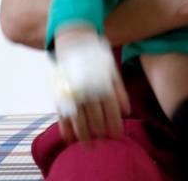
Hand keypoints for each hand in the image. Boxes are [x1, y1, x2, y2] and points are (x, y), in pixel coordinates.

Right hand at [53, 28, 129, 143]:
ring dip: (83, 135)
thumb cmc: (96, 56)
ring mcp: (72, 92)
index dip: (114, 125)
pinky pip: (62, 113)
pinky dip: (65, 127)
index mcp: (102, 85)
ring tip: (88, 146)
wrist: (74, 41)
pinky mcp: (60, 92)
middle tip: (102, 145)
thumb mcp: (112, 70)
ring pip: (78, 119)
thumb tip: (127, 111)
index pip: (110, 111)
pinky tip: (69, 138)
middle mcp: (87, 91)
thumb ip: (120, 91)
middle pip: (94, 118)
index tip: (117, 137)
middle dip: (100, 133)